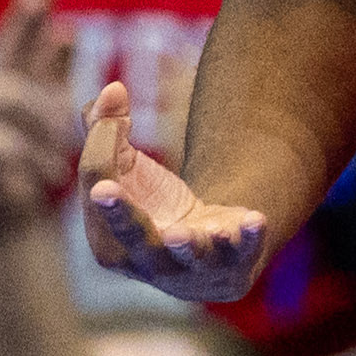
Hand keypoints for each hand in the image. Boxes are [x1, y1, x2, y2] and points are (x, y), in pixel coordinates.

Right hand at [81, 81, 270, 301]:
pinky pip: (243, 251)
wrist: (208, 243)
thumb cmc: (153, 204)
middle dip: (121, 214)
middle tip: (104, 189)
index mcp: (107, 241)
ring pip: (189, 256)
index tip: (118, 119)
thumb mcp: (125, 167)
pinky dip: (249, 237)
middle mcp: (145, 262)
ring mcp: (192, 268)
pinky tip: (256, 218)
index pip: (99, 194)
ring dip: (187, 244)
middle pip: (132, 235)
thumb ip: (106, 127)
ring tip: (181, 233)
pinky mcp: (235, 264)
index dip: (104, 148)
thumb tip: (114, 87)